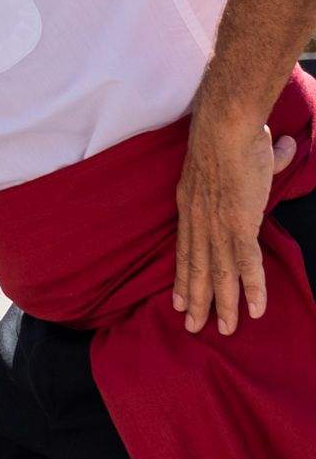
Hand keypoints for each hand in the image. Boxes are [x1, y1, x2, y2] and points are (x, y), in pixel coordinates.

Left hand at [174, 113, 295, 334]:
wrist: (225, 128)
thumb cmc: (234, 134)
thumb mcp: (238, 156)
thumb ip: (262, 159)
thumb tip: (282, 146)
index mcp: (190, 207)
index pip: (184, 251)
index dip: (181, 277)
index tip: (176, 300)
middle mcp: (198, 222)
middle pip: (196, 269)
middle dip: (195, 301)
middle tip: (192, 327)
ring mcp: (216, 226)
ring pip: (218, 274)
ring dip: (222, 304)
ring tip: (224, 329)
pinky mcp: (238, 226)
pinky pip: (245, 264)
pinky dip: (252, 288)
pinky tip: (256, 310)